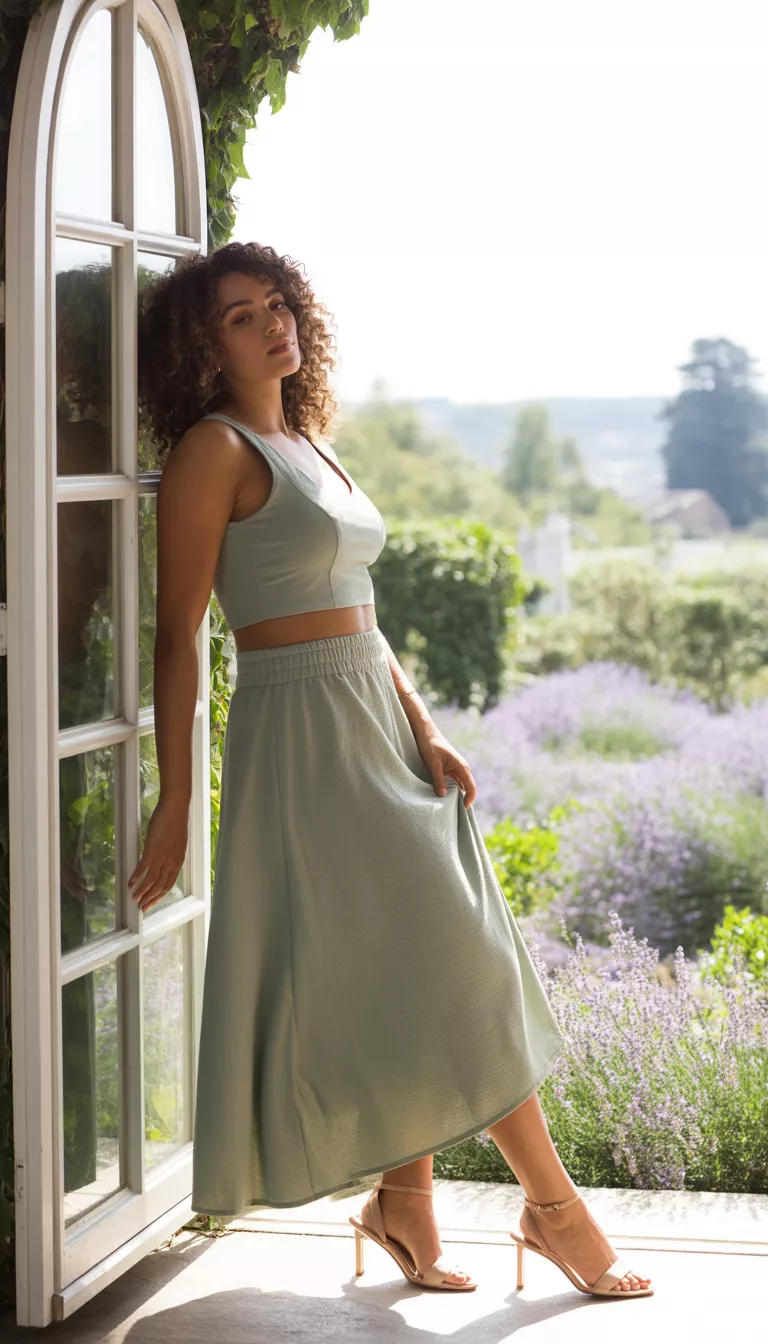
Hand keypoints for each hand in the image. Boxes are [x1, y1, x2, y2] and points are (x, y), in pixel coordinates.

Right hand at [128, 798, 188, 912]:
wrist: (175, 809)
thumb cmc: (175, 822)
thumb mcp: (176, 843)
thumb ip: (171, 855)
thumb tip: (164, 863)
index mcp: (178, 862)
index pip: (168, 885)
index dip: (159, 896)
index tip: (151, 903)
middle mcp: (171, 863)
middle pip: (160, 887)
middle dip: (150, 899)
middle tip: (142, 907)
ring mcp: (162, 857)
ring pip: (151, 882)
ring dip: (141, 892)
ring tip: (134, 898)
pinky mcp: (152, 850)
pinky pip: (143, 869)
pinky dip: (135, 878)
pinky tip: (130, 883)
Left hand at [413, 723, 476, 807]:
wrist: (425, 732)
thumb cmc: (430, 745)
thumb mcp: (433, 763)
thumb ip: (438, 779)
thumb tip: (443, 796)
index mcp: (461, 766)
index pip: (471, 786)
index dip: (470, 798)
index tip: (463, 809)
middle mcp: (461, 768)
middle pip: (467, 788)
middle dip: (463, 799)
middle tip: (454, 811)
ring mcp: (455, 769)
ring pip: (460, 786)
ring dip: (456, 795)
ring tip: (449, 806)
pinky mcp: (448, 769)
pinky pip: (453, 782)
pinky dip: (450, 790)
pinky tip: (443, 796)